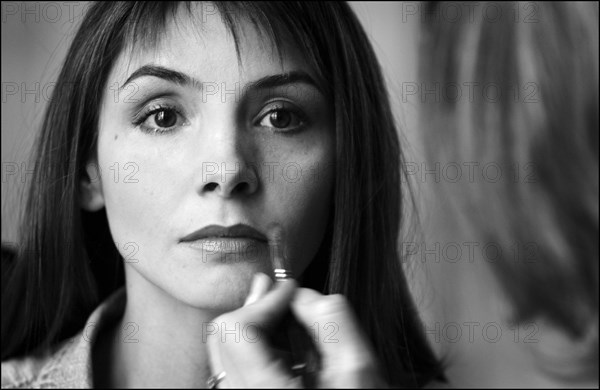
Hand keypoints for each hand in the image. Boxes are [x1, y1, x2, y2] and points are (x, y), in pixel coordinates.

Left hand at [206, 273, 385, 387]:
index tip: (291, 290)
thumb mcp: (359, 371)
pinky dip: (254, 350)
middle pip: (223, 337)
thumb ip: (332, 320)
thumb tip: (303, 295)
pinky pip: (234, 370)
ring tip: (287, 322)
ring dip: (254, 328)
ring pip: (225, 352)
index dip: (264, 301)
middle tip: (283, 296)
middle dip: (256, 309)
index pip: (237, 330)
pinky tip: (283, 349)